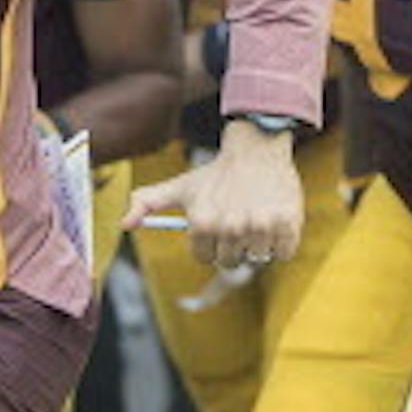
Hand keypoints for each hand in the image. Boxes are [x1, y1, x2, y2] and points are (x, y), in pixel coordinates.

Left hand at [124, 119, 303, 267]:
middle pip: (231, 261)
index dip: (211, 243)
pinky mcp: (288, 225)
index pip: (205, 258)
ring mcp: (260, 227)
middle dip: (233, 244)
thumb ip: (147, 203)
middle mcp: (230, 227)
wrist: (256, 149)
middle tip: (237, 218)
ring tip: (255, 215)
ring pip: (258, 258)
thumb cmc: (214, 174)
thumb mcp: (180, 187)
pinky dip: (281, 240)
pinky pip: (283, 252)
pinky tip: (273, 217)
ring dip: (257, 242)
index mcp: (203, 223)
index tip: (217, 224)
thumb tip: (123, 225)